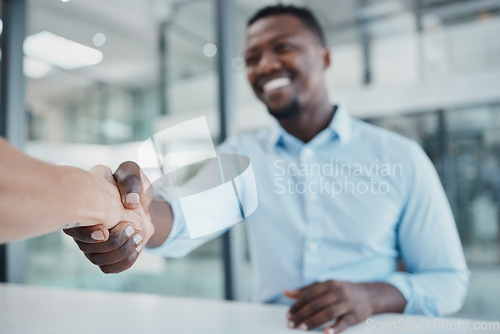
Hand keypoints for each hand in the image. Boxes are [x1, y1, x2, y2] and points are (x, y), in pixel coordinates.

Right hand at [64, 162, 153, 272]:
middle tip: (132, 228)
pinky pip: (110, 268)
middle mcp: (82, 228)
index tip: (105, 231)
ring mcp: (91, 244)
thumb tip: (131, 203)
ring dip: (120, 252)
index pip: (72, 227)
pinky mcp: (105, 255)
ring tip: (138, 236)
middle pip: (86, 248)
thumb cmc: (130, 185)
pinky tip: (137, 247)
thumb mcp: (132, 174)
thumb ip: (131, 181)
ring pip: (98, 260)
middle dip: (112, 242)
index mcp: (81, 208)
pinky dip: (125, 261)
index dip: (86, 233)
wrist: (140, 203)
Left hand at [284, 280, 404, 333]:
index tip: (288, 315)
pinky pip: (344, 322)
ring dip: (313, 321)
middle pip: (316, 304)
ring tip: (302, 328)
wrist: (369, 294)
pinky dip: (335, 328)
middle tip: (292, 324)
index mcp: (328, 284)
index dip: (297, 305)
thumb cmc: (341, 291)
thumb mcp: (325, 287)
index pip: (308, 295)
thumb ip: (306, 291)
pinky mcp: (355, 315)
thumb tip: (286, 293)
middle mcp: (337, 292)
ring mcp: (347, 303)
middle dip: (302, 315)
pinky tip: (326, 333)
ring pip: (328, 312)